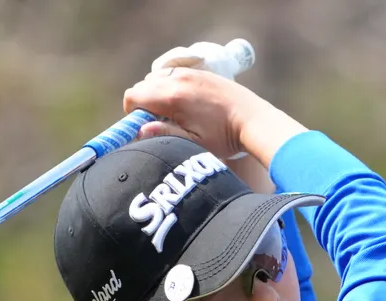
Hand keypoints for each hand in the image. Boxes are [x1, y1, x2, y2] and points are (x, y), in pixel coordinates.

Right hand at [123, 68, 259, 160]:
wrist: (254, 121)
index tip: (142, 125)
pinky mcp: (203, 72)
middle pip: (144, 84)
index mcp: (172, 97)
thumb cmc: (224, 138)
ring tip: (173, 113)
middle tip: (159, 122)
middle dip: (144, 102)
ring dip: (157, 92)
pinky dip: (172, 85)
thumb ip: (164, 134)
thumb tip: (140, 130)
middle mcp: (179, 79)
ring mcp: (192, 73)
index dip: (132, 111)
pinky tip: (187, 103)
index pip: (134, 95)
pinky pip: (175, 74)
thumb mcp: (192, 144)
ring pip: (159, 77)